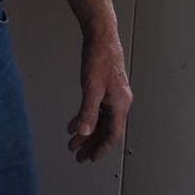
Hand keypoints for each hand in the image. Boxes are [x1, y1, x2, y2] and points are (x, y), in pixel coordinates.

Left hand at [67, 25, 131, 163]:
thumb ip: (87, 111)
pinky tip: (74, 124)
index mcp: (120, 103)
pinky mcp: (106, 89)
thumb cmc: (100, 57)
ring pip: (100, 121)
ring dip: (87, 132)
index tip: (91, 158)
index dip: (102, 148)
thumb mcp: (92, 87)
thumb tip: (83, 131)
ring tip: (74, 144)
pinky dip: (86, 117)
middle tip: (79, 156)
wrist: (101, 36)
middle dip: (92, 144)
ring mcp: (113, 95)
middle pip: (106, 130)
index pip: (113, 133)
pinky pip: (97, 109)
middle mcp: (119, 101)